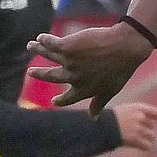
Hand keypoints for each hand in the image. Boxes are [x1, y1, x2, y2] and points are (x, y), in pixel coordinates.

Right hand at [28, 23, 154, 115]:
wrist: (126, 46)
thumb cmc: (122, 68)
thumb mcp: (111, 89)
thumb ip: (99, 103)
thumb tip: (93, 119)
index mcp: (84, 89)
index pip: (68, 98)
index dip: (60, 101)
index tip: (53, 101)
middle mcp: (73, 77)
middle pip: (51, 76)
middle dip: (39, 74)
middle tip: (30, 72)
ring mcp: (69, 61)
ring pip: (48, 55)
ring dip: (37, 50)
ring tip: (30, 46)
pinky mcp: (67, 46)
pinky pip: (51, 43)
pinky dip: (44, 40)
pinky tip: (40, 38)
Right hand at [105, 100, 156, 150]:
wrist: (100, 126)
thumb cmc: (113, 119)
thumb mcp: (128, 111)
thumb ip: (142, 118)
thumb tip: (154, 136)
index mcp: (140, 108)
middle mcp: (140, 117)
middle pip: (153, 130)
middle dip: (147, 134)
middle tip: (133, 133)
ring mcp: (137, 128)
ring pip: (151, 139)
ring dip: (144, 141)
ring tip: (130, 138)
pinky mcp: (134, 138)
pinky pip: (146, 146)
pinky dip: (142, 147)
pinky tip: (132, 144)